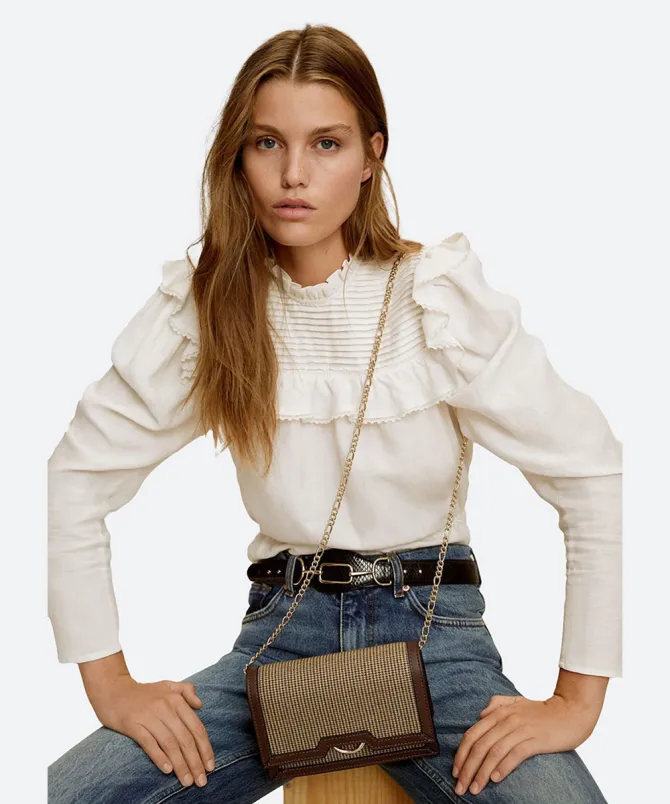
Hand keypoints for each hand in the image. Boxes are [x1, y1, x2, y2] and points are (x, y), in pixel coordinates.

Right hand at [90, 675, 214, 787]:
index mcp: (176, 699)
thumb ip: (186, 691)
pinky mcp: (132, 724)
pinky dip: (159, 757)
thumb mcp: (167, 685)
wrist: (112, 689)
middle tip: (201, 781)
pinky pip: (149, 743)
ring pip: (170, 743)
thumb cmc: (142, 692)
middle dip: (195, 761)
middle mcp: (165, 707)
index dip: (205, 748)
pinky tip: (167, 770)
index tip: (210, 766)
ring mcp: (148, 716)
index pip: (196, 727)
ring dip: (180, 764)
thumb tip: (200, 705)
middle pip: (185, 738)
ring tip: (187, 781)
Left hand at [451, 693, 598, 795]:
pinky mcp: (535, 740)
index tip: (455, 771)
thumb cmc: (543, 710)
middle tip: (460, 786)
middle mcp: (506, 719)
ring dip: (481, 773)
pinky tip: (495, 779)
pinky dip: (503, 767)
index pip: (472, 734)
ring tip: (475, 788)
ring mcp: (521, 729)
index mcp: (499, 712)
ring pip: (494, 752)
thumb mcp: (517, 702)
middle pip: (479, 746)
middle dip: (467, 768)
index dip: (461, 754)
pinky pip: (515, 754)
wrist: (571, 711)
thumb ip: (497, 704)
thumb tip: (480, 715)